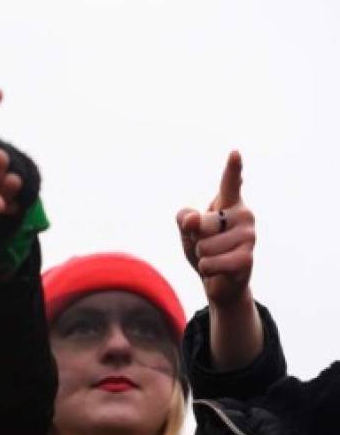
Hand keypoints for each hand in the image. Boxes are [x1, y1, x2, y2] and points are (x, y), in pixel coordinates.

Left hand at [175, 151, 254, 307]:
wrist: (219, 281)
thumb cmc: (204, 249)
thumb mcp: (187, 231)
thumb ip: (185, 219)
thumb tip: (193, 220)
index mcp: (229, 204)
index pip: (230, 183)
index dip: (232, 168)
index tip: (234, 153)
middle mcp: (244, 216)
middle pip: (200, 224)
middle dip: (196, 239)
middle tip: (209, 246)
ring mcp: (249, 237)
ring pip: (203, 246)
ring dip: (202, 257)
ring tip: (216, 258)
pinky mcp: (247, 259)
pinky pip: (209, 263)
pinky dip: (207, 270)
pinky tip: (220, 270)